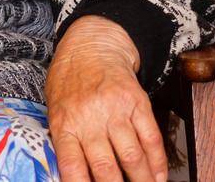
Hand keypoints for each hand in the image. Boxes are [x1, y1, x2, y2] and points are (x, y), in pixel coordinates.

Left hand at [46, 16, 166, 181]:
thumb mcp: (55, 109)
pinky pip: (151, 138)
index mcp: (65, 124)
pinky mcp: (137, 103)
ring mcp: (115, 110)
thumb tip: (76, 176)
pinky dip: (158, 162)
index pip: (72, 166)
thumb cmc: (69, 82)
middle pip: (106, 167)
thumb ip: (65, 141)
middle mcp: (89, 119)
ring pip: (133, 157)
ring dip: (143, 181)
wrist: (91, 46)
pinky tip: (159, 176)